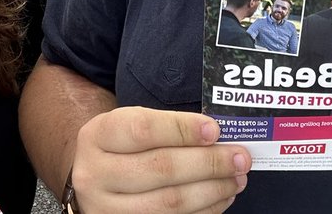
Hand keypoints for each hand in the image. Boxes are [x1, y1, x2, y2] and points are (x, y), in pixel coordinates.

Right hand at [72, 107, 249, 212]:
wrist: (92, 181)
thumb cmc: (119, 148)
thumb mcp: (127, 126)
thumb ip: (164, 127)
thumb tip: (215, 135)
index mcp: (97, 137)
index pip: (143, 129)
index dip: (182, 129)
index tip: (215, 130)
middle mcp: (95, 174)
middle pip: (161, 167)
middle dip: (208, 163)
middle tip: (239, 157)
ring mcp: (107, 209)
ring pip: (170, 202)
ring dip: (212, 190)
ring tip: (237, 178)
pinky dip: (204, 211)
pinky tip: (221, 197)